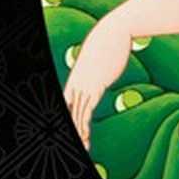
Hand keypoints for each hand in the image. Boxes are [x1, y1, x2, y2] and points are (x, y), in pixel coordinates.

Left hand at [64, 22, 131, 149]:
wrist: (113, 32)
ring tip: (82, 147)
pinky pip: (87, 111)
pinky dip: (84, 125)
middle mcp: (75, 84)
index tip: (70, 133)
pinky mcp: (95, 87)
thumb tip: (103, 69)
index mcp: (75, 79)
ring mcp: (84, 86)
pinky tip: (85, 136)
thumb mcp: (101, 59)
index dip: (67, 119)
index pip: (65, 104)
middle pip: (68, 112)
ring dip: (79, 133)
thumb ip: (99, 68)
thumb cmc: (109, 43)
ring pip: (77, 116)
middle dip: (71, 130)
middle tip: (70, 146)